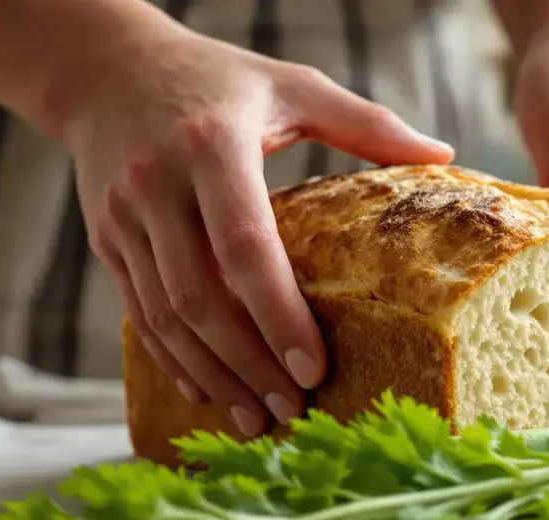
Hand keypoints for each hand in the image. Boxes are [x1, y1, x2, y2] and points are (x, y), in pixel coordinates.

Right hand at [56, 28, 453, 435]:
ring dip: (213, 375)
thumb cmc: (218, 81)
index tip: (316, 369)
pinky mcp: (106, 239)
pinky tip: (209, 391)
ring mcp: (123, 217)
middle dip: (249, 364)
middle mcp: (158, 185)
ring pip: (164, 316)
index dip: (279, 315)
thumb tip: (443, 154)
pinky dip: (173, 359)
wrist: (106, 69)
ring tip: (257, 420)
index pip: (244, 247)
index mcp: (213, 146)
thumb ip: (366, 123)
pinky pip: (138, 312)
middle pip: (200, 298)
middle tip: (295, 410)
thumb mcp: (292, 87)